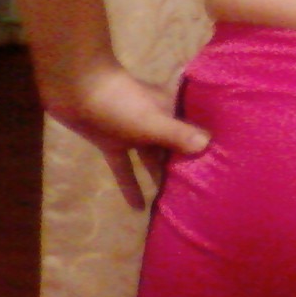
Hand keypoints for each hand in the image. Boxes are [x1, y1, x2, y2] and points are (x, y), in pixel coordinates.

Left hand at [41, 64, 209, 209]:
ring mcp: (131, 132)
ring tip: (171, 205)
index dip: (204, 150)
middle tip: (197, 196)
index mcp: (168, 111)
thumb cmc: (120, 102)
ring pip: (150, 158)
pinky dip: (130, 185)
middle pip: (172, 148)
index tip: (218, 172)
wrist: (76, 88)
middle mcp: (154, 121)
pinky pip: (125, 167)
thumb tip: (209, 145)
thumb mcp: (151, 122)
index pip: (192, 133)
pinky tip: (137, 208)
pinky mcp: (111, 142)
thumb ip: (178, 134)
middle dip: (182, 167)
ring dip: (157, 177)